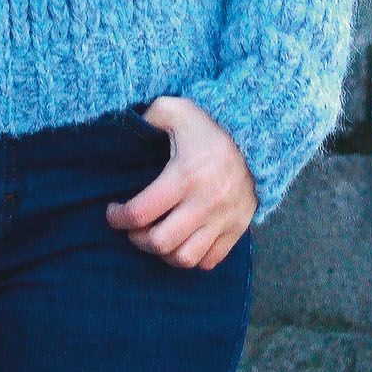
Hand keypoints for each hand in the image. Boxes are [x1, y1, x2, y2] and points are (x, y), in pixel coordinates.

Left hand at [104, 96, 256, 268]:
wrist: (258, 140)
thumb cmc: (210, 128)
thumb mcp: (178, 110)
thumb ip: (150, 115)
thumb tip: (127, 128)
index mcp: (185, 176)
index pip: (140, 212)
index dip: (118, 218)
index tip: (113, 212)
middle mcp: (205, 202)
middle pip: (160, 242)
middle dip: (137, 239)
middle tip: (133, 228)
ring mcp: (223, 220)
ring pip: (185, 258)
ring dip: (163, 253)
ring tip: (156, 237)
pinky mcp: (236, 230)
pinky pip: (209, 261)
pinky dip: (191, 257)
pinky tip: (181, 241)